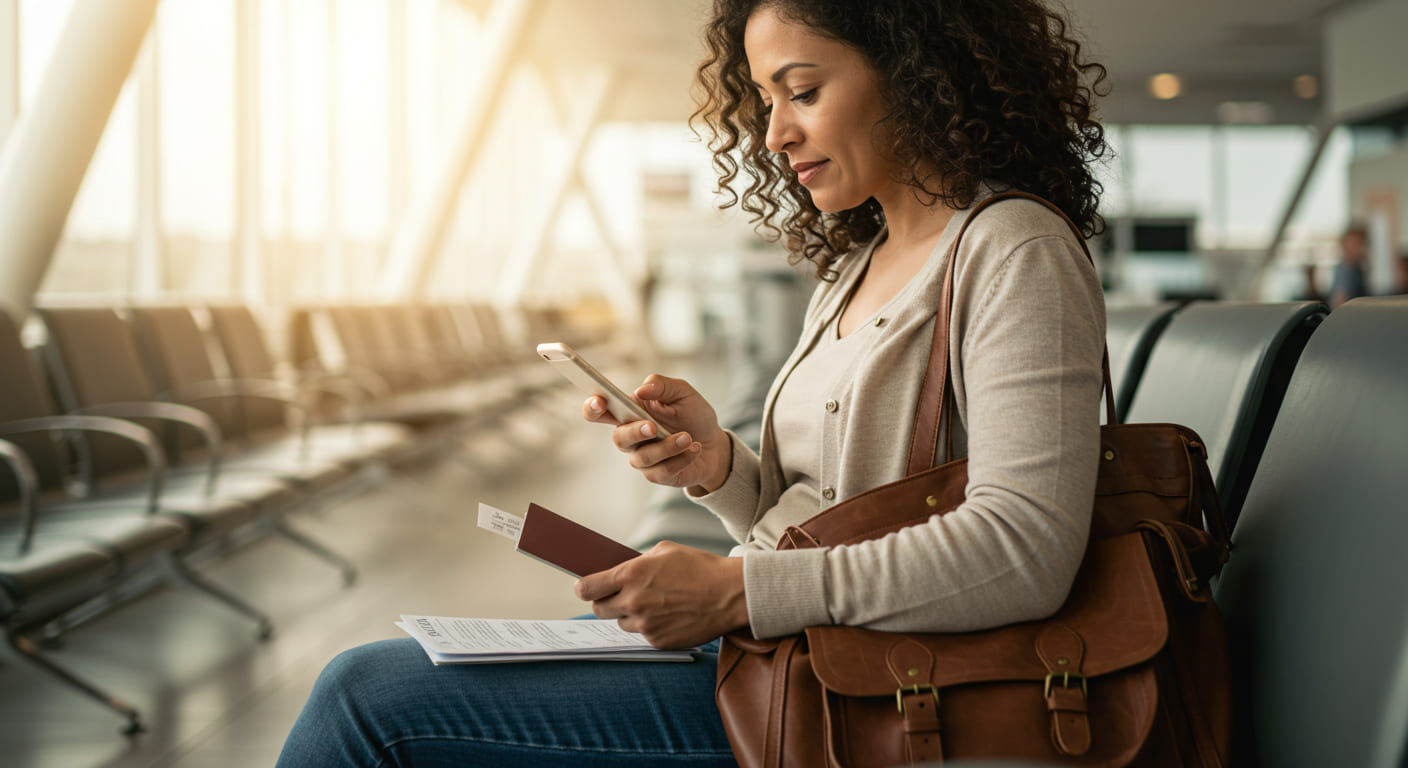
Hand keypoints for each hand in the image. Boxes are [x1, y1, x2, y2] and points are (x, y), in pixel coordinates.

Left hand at [575, 541, 747, 648]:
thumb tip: (621, 572)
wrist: (730, 594)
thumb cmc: (700, 568)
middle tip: (621, 595)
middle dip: (606, 601)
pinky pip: (643, 636)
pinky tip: (668, 616)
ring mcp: (645, 625)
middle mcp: (633, 602)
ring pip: (622, 623)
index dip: (583, 588)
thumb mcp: (665, 551)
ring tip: (654, 604)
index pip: (587, 588)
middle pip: (598, 609)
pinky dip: (650, 627)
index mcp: (631, 575)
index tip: (584, 588)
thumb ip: (637, 562)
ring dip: (630, 615)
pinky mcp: (658, 641)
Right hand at [582, 374, 731, 493]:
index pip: (599, 411)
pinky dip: (682, 458)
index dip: (592, 407)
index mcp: (629, 412)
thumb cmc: (692, 415)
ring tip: (687, 437)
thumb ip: (661, 385)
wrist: (714, 443)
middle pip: (618, 438)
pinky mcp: (656, 475)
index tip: (600, 402)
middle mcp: (630, 436)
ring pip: (643, 457)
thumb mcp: (682, 392)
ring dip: (667, 447)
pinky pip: (663, 470)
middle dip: (634, 432)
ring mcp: (642, 457)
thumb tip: (641, 390)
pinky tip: (695, 448)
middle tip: (652, 426)